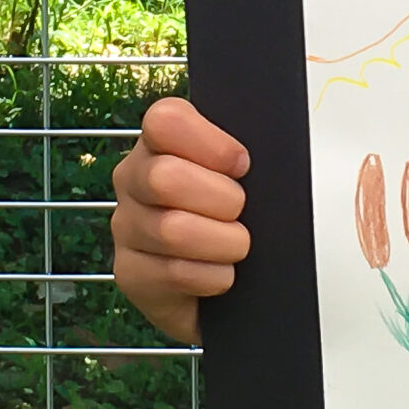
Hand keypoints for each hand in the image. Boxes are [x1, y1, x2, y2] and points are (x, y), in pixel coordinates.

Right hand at [111, 97, 251, 345]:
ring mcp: (126, 226)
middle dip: (221, 200)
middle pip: (165, 177)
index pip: (165, 119)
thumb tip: (282, 144)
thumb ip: (247, 155)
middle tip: (239, 212)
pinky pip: (174, 273)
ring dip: (223, 243)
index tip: (241, 165)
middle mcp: (133, 178)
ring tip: (234, 247)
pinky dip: (213, 277)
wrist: (233, 288)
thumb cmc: (242, 218)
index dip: (211, 144)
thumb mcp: (248, 177)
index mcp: (160, 142)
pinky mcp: (129, 273)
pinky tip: (219, 274)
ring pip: (172, 230)